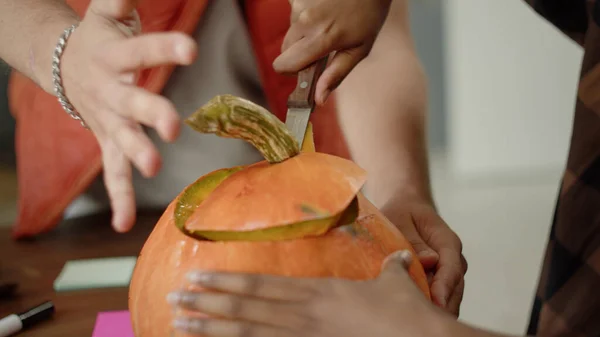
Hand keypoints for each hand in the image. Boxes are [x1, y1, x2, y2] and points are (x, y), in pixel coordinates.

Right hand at [57, 0, 196, 231]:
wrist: (63, 68)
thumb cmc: (99, 40)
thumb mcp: (107, 15)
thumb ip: (119, 1)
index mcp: (113, 58)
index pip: (142, 50)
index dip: (165, 48)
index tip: (191, 49)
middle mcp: (110, 92)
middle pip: (131, 103)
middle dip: (150, 114)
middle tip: (171, 126)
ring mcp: (108, 121)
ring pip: (122, 140)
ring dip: (136, 155)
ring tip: (153, 168)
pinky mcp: (107, 141)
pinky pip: (113, 172)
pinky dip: (118, 197)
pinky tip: (122, 225)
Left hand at [167, 250, 452, 336]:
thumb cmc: (409, 313)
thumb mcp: (395, 283)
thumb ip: (389, 269)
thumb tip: (399, 259)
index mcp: (317, 290)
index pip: (260, 285)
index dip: (225, 282)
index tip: (197, 277)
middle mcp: (303, 313)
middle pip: (244, 307)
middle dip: (206, 303)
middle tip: (172, 298)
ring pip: (247, 334)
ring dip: (211, 329)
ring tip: (179, 325)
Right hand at [275, 0, 392, 104]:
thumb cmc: (369, 16)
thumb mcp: (359, 50)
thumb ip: (336, 75)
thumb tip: (318, 100)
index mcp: (321, 38)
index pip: (284, 65)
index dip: (292, 71)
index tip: (307, 67)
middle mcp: (305, 21)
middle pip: (284, 50)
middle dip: (299, 52)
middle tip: (321, 44)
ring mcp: (300, 5)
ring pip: (290, 31)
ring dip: (305, 31)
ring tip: (327, 21)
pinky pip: (294, 14)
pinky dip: (305, 16)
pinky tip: (323, 9)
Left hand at [381, 198, 467, 315]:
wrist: (407, 209)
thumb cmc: (402, 213)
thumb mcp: (401, 220)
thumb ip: (413, 240)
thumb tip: (429, 260)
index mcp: (447, 241)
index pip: (451, 268)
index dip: (444, 287)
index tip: (436, 303)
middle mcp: (453, 259)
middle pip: (453, 287)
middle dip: (442, 304)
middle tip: (423, 317)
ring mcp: (448, 271)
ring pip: (448, 295)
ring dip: (436, 307)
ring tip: (419, 318)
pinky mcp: (439, 281)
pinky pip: (438, 296)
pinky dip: (430, 305)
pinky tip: (416, 313)